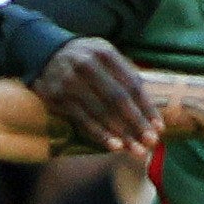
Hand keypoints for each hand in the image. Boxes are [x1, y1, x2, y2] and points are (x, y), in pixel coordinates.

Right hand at [35, 37, 161, 157]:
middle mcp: (87, 65)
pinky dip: (100, 134)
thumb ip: (124, 74)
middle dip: (137, 123)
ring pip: (100, 112)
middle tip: (151, 142)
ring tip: (136, 150)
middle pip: (118, 98)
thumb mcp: (104, 55)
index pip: (131, 83)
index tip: (159, 127)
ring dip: (121, 133)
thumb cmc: (85, 59)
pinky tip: (114, 146)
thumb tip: (148, 108)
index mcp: (105, 53)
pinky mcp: (57, 97)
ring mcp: (70, 82)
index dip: (147, 107)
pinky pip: (83, 120)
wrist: (44, 54)